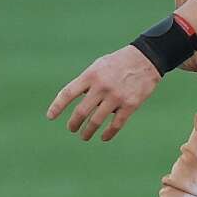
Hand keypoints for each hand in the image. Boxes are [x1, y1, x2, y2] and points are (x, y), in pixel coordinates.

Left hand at [47, 46, 161, 142]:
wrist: (146, 59)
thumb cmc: (118, 62)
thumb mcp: (98, 65)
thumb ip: (86, 82)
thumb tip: (76, 99)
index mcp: (91, 75)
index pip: (68, 93)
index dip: (57, 106)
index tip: (50, 116)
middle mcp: (102, 87)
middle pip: (81, 111)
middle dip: (73, 124)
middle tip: (71, 128)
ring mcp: (116, 97)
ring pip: (96, 121)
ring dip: (87, 132)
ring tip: (84, 136)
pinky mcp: (130, 105)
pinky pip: (116, 124)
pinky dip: (108, 134)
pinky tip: (103, 137)